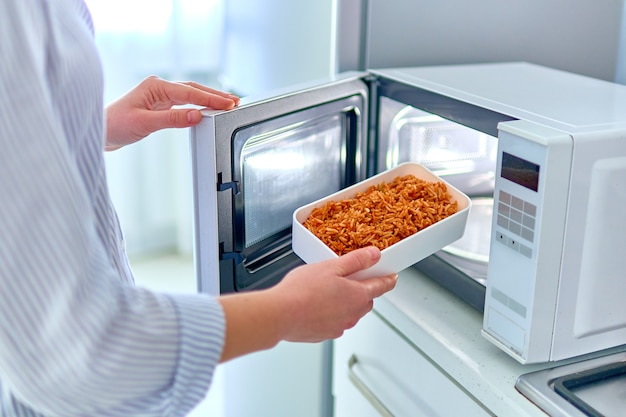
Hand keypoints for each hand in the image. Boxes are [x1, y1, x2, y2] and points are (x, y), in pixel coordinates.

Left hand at [105, 76, 238, 150]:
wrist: (100, 132)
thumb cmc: (115, 125)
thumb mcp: (144, 123)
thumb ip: (171, 119)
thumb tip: (196, 115)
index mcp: (155, 86)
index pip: (189, 92)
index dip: (210, 99)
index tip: (227, 104)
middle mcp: (159, 88)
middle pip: (194, 89)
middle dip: (215, 95)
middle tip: (235, 102)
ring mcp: (160, 96)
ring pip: (190, 95)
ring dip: (209, 99)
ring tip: (227, 104)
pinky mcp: (160, 106)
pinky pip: (184, 103)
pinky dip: (198, 105)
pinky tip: (208, 109)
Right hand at [276, 246, 397, 342]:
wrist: (280, 314)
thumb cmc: (302, 291)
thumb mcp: (331, 266)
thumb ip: (356, 260)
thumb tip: (374, 255)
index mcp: (357, 296)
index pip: (381, 287)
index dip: (388, 280)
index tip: (392, 278)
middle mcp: (352, 315)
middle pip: (366, 300)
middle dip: (362, 290)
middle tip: (349, 279)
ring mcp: (339, 327)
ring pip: (349, 312)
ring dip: (344, 303)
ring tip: (325, 291)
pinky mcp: (324, 334)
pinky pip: (334, 322)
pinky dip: (330, 314)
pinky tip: (315, 305)